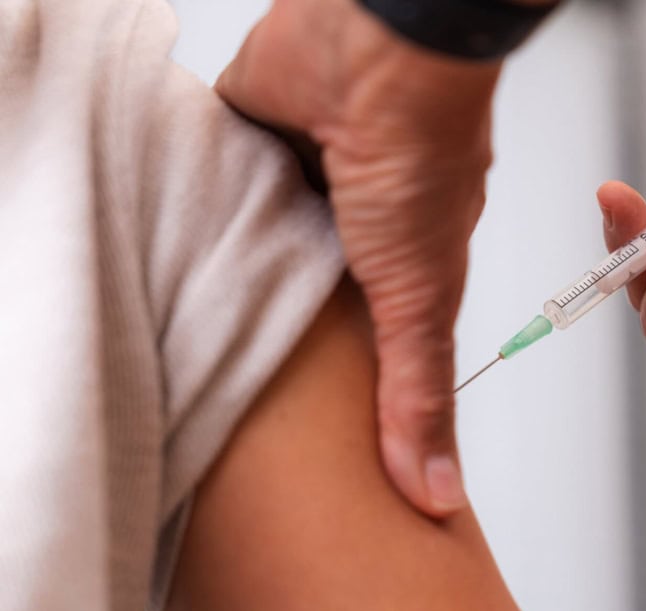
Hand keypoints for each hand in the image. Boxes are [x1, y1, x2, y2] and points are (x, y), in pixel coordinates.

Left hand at [216, 0, 505, 514]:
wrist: (377, 49)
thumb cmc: (418, 160)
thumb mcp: (420, 301)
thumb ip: (419, 395)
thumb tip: (436, 497)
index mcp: (400, 258)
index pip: (368, 332)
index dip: (343, 380)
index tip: (314, 436)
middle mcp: (347, 222)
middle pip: (307, 291)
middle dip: (280, 336)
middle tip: (241, 398)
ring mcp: (296, 180)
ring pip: (257, 240)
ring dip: (237, 273)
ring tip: (201, 337)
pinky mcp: (248, 137)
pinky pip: (215, 183)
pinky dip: (201, 209)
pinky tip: (179, 251)